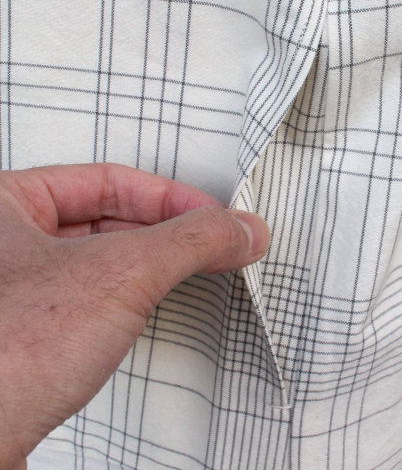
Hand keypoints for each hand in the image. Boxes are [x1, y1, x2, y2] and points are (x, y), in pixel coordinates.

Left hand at [0, 163, 268, 469]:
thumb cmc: (5, 357)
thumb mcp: (120, 274)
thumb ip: (190, 242)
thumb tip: (239, 229)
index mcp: (3, 203)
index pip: (110, 181)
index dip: (173, 197)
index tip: (215, 217)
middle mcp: (5, 243)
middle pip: (110, 216)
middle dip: (171, 231)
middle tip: (216, 243)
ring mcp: (15, 290)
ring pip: (103, 257)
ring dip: (156, 262)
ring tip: (196, 267)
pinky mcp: (30, 332)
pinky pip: (94, 294)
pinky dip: (133, 294)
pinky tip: (155, 303)